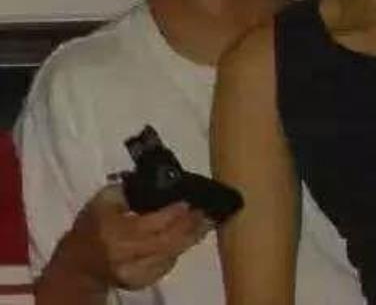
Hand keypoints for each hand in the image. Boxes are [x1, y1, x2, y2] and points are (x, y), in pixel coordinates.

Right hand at [59, 184, 212, 290]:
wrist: (79, 264)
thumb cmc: (93, 225)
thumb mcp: (104, 200)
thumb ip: (128, 189)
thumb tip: (158, 181)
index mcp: (116, 232)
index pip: (152, 223)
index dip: (174, 213)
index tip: (191, 200)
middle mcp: (127, 255)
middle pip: (167, 241)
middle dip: (190, 226)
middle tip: (208, 211)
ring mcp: (135, 272)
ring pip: (171, 254)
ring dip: (191, 238)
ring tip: (207, 222)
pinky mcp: (140, 282)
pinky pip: (166, 265)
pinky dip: (179, 250)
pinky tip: (190, 237)